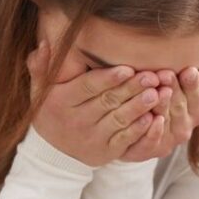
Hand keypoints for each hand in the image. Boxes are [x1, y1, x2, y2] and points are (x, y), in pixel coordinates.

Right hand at [28, 41, 175, 167]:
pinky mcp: (106, 152)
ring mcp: (92, 137)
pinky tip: (153, 118)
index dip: (108, 78)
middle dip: (131, 88)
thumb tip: (43, 44)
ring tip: (157, 94)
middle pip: (108, 101)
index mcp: (61, 101)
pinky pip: (125, 139)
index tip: (127, 68)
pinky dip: (139, 129)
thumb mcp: (40, 91)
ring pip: (119, 119)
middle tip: (152, 76)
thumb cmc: (52, 112)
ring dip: (140, 107)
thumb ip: (42, 67)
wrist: (54, 153)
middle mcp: (77, 120)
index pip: (88, 87)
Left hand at [114, 60, 198, 163]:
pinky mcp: (147, 151)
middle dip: (173, 89)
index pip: (197, 99)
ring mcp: (166, 142)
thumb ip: (198, 78)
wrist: (131, 131)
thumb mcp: (180, 89)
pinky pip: (151, 142)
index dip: (193, 85)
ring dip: (161, 106)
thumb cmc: (160, 104)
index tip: (188, 70)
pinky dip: (152, 130)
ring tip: (154, 90)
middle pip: (179, 107)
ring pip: (165, 121)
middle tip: (165, 73)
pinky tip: (148, 116)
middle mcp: (184, 129)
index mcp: (195, 113)